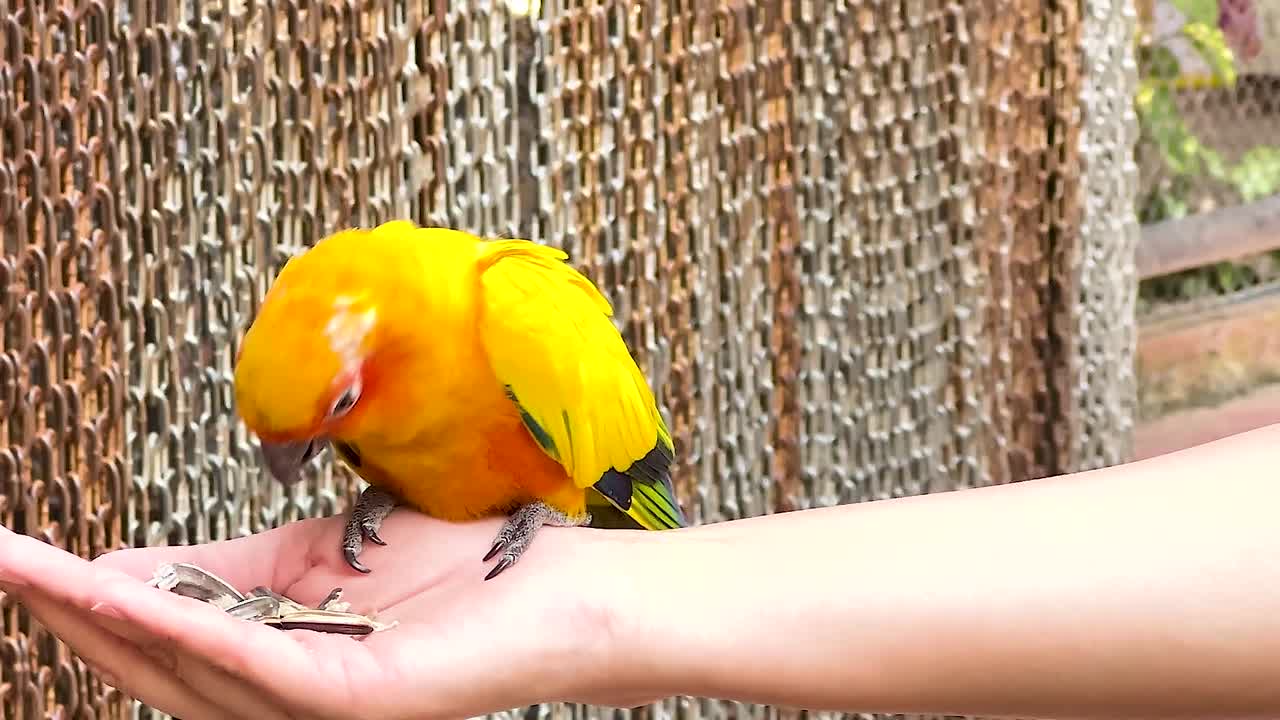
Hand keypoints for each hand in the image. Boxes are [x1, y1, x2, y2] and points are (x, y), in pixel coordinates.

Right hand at [0, 511, 642, 719]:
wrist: (546, 590)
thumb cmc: (441, 574)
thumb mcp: (311, 560)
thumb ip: (223, 573)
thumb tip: (119, 569)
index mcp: (268, 673)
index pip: (158, 643)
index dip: (83, 603)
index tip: (16, 557)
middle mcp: (279, 704)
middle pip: (154, 665)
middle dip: (69, 612)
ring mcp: (316, 709)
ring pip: (188, 669)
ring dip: (103, 618)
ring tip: (35, 573)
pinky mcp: (353, 701)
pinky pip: (251, 664)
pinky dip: (182, 627)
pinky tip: (123, 592)